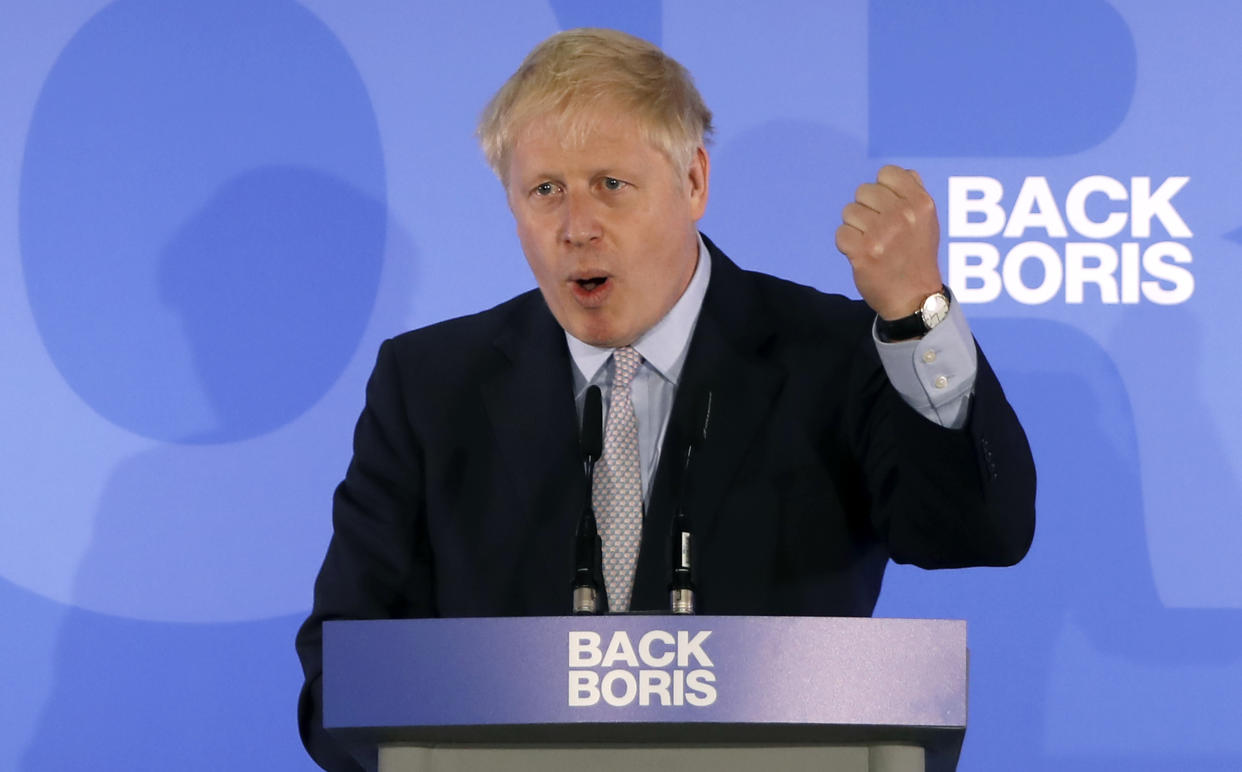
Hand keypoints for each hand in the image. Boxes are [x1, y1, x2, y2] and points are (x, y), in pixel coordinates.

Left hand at [835, 165, 942, 319]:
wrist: (914, 298)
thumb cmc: (917, 255)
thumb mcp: (928, 220)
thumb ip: (914, 193)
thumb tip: (900, 173)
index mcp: (921, 203)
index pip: (887, 173)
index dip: (882, 190)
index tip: (887, 208)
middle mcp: (903, 215)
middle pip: (863, 191)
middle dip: (866, 209)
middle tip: (879, 230)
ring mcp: (882, 234)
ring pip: (849, 211)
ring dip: (856, 227)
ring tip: (872, 244)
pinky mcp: (863, 252)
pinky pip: (841, 233)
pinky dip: (847, 245)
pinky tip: (862, 254)